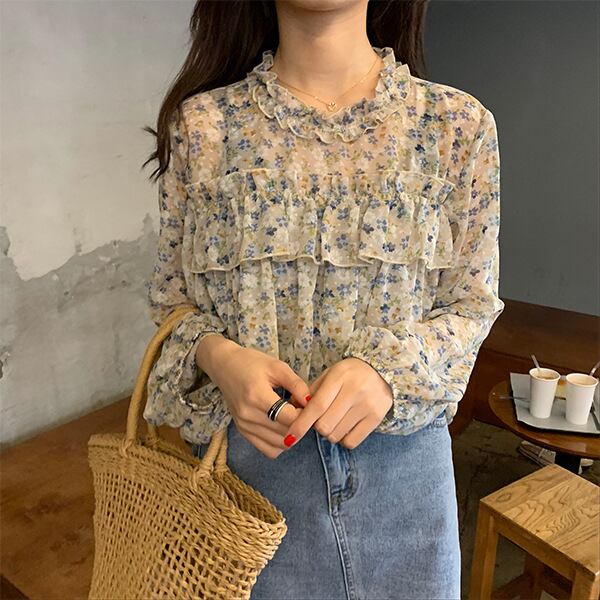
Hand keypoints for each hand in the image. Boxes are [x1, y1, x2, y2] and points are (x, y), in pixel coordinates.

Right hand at [197, 335, 310, 459]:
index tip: (307, 404)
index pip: (289, 418)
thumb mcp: (278, 367)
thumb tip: (312, 403)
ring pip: (279, 445)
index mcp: (257, 396)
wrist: (225, 366)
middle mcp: (248, 415)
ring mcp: (244, 426)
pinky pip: (268, 450)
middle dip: (300, 425)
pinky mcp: (243, 432)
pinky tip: (282, 426)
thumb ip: (297, 385)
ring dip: (291, 435)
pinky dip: (280, 443)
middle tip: (301, 410)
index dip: (304, 414)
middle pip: (285, 434)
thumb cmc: (252, 363)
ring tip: (291, 416)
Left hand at [283, 358, 393, 449]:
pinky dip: (343, 439)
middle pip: (325, 425)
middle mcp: (355, 391)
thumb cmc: (349, 374)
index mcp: (340, 377)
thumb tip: (290, 409)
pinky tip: (345, 427)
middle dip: (316, 426)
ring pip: (336, 435)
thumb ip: (310, 392)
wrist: (382, 370)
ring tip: (334, 420)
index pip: (317, 406)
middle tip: (320, 418)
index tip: (290, 436)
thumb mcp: (329, 375)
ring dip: (329, 433)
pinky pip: (351, 442)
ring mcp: (368, 406)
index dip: (301, 423)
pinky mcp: (376, 418)